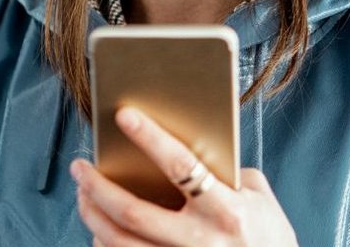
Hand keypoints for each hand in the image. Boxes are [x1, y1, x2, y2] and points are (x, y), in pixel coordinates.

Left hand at [70, 108, 298, 245]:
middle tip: (81, 166)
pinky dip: (104, 242)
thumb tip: (184, 151)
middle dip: (98, 186)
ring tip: (83, 193)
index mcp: (227, 210)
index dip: (150, 138)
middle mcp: (202, 241)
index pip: (181, 166)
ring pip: (120, 242)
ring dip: (92, 214)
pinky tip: (98, 226)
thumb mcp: (258, 198)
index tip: (123, 114)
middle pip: (134, 212)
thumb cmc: (269, 236)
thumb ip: (226, 173)